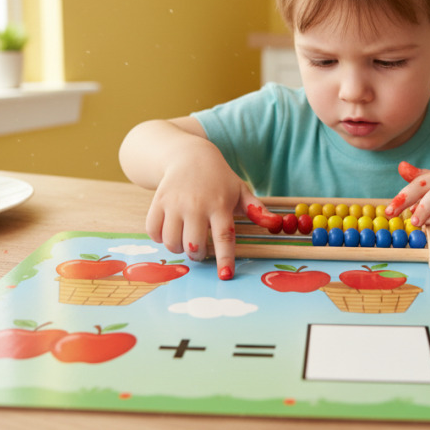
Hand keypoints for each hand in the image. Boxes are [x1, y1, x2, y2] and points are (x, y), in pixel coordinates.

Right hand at [145, 145, 254, 279]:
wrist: (189, 155)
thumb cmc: (219, 178)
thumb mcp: (241, 190)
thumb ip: (257, 210)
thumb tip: (276, 224)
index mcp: (220, 204)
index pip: (224, 237)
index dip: (224, 259)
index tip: (225, 275)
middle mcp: (196, 205)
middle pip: (194, 244)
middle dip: (198, 254)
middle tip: (201, 248)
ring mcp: (175, 203)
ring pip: (172, 242)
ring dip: (179, 248)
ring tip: (185, 239)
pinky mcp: (158, 202)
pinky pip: (153, 231)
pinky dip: (159, 238)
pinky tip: (169, 231)